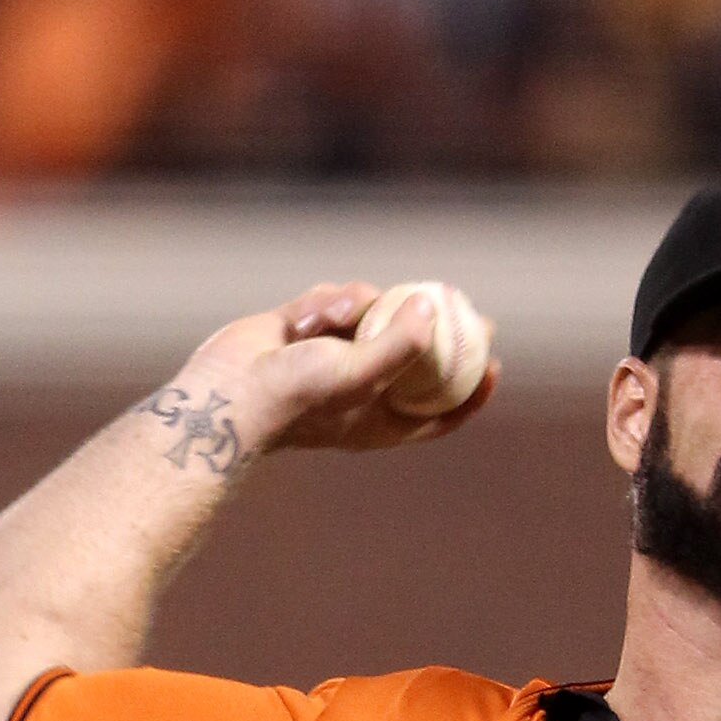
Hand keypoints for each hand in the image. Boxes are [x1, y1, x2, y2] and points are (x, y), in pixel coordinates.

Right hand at [147, 283, 503, 467]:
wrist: (226, 393)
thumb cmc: (294, 398)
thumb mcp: (357, 374)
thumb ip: (400, 344)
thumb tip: (433, 308)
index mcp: (381, 419)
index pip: (438, 411)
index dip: (470, 391)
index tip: (494, 365)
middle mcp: (361, 389)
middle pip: (414, 356)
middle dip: (435, 327)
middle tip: (461, 303)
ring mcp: (333, 358)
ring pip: (370, 314)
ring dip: (355, 305)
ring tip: (331, 315)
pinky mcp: (305, 331)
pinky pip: (333, 302)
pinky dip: (323, 302)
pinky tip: (300, 317)